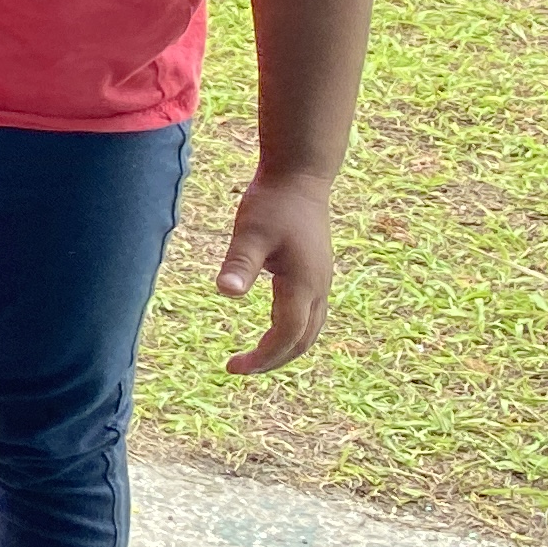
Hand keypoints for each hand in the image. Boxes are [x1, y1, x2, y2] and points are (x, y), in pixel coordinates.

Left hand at [215, 168, 336, 373]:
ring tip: (255, 358)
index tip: (233, 368)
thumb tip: (226, 293)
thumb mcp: (250, 232)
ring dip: (285, 349)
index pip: (286, 336)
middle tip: (238, 369)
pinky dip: (293, 332)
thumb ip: (240, 264)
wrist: (300, 177)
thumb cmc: (272, 203)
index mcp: (303, 284)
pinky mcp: (317, 273)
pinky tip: (272, 330)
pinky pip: (310, 315)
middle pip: (302, 340)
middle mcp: (318, 288)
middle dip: (273, 360)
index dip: (263, 357)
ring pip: (310, 330)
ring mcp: (321, 281)